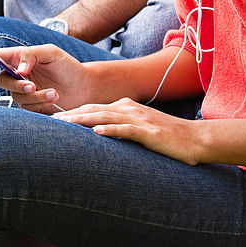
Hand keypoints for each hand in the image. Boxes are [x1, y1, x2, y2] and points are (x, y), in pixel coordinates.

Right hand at [0, 43, 94, 112]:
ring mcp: (23, 92)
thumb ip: (31, 55)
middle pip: (2, 81)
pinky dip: (40, 104)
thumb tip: (18, 70)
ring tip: (54, 92)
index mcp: (19, 58)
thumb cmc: (67, 66)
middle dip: (16, 85)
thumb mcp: (50, 53)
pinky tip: (53, 98)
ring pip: (16, 97)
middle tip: (32, 86)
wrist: (84, 87)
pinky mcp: (31, 106)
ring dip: (35, 96)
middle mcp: (18, 75)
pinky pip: (27, 108)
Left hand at [53, 99, 203, 164]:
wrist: (196, 139)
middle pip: (95, 110)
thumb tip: (98, 134)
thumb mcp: (140, 129)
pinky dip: (111, 130)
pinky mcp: (150, 133)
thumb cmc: (167, 137)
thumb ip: (120, 128)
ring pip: (106, 117)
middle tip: (49, 119)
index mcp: (126, 107)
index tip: (54, 117)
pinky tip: (96, 133)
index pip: (94, 108)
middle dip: (71, 114)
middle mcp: (130, 109)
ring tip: (64, 123)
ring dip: (83, 120)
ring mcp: (140, 120)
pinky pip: (127, 130)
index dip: (73, 112)